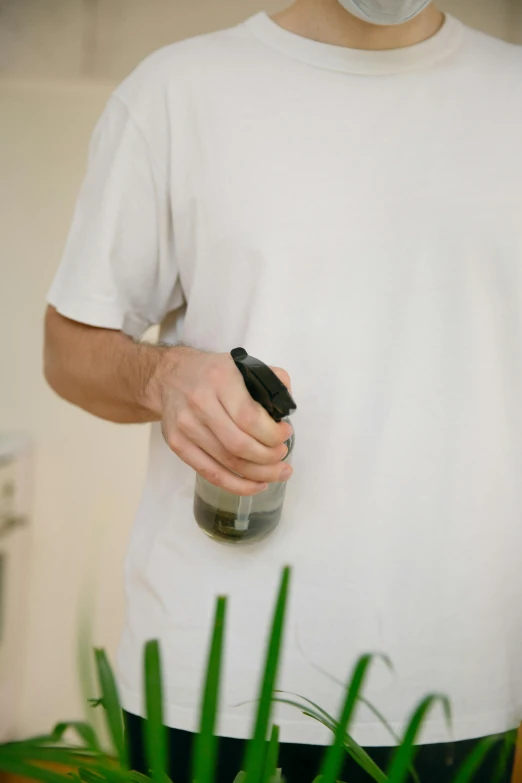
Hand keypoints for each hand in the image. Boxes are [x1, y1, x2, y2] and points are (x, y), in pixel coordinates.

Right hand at [154, 347, 292, 495]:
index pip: (249, 417)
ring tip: (278, 472)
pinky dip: (237, 485)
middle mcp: (200, 402)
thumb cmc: (212, 373)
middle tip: (282, 454)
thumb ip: (271, 378)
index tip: (285, 433)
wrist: (170, 376)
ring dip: (259, 473)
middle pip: (239, 444)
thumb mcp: (241, 364)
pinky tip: (256, 485)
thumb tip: (287, 407)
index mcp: (220, 379)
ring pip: (228, 462)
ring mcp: (186, 426)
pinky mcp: (177, 444)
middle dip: (269, 456)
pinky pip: (210, 473)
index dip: (272, 433)